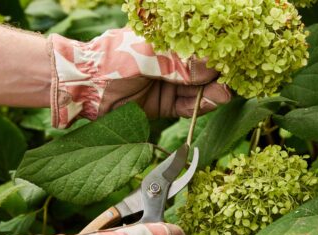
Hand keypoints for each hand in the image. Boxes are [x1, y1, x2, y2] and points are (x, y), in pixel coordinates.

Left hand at [49, 28, 230, 127]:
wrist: (85, 86)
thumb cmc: (113, 60)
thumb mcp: (149, 57)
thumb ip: (179, 64)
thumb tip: (212, 65)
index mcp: (167, 44)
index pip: (199, 50)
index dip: (216, 57)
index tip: (232, 62)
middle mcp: (170, 64)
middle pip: (201, 73)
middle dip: (216, 79)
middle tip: (229, 84)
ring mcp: (167, 85)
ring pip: (197, 91)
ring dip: (210, 95)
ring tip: (221, 96)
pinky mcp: (163, 105)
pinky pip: (185, 107)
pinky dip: (196, 107)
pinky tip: (207, 104)